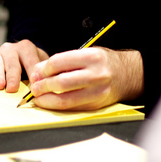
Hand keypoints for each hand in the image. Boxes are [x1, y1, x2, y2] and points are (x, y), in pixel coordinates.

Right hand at [0, 40, 47, 92]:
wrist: (20, 52)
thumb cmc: (31, 60)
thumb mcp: (40, 61)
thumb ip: (42, 70)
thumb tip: (44, 83)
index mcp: (26, 47)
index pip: (30, 61)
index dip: (32, 74)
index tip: (33, 87)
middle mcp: (11, 48)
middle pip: (12, 64)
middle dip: (12, 77)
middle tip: (12, 89)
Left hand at [27, 48, 143, 110]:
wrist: (126, 75)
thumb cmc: (102, 63)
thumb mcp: (85, 54)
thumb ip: (62, 61)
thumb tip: (38, 72)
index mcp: (92, 57)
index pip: (59, 62)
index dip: (43, 69)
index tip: (36, 73)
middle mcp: (96, 74)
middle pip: (61, 82)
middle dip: (43, 86)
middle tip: (34, 87)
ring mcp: (97, 92)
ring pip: (65, 99)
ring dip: (47, 99)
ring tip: (38, 97)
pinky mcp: (96, 105)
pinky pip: (72, 107)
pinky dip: (57, 106)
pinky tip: (50, 102)